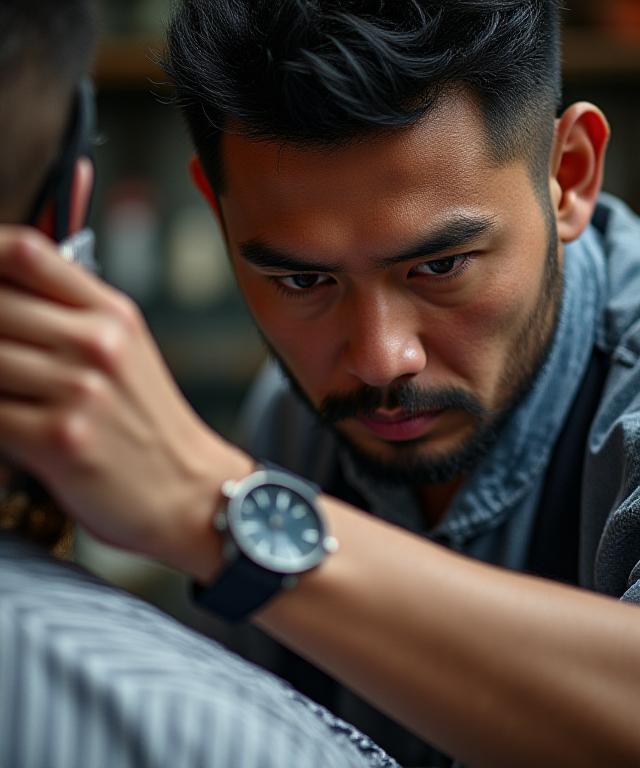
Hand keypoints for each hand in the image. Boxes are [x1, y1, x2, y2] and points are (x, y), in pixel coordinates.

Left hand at [0, 227, 250, 577]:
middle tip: (1, 355)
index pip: (27, 252)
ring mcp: (80, 390)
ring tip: (7, 391)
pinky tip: (6, 425)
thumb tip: (2, 302)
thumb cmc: (150, 427)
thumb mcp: (126, 353)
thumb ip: (69, 318)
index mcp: (112, 315)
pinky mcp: (59, 438)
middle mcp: (97, 344)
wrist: (188, 491)